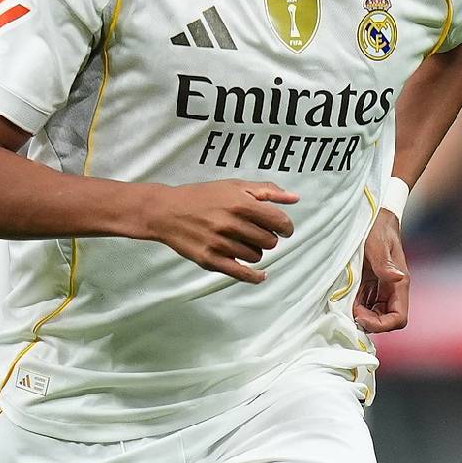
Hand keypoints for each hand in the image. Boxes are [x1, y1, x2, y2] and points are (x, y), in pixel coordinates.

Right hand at [142, 180, 297, 282]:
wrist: (166, 211)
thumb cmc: (202, 196)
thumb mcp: (234, 186)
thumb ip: (266, 191)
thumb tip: (295, 198)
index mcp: (240, 203)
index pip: (278, 221)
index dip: (286, 227)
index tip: (283, 228)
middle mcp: (231, 224)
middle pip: (269, 241)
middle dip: (268, 238)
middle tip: (257, 233)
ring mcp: (220, 244)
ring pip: (256, 256)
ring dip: (255, 251)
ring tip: (242, 242)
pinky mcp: (210, 260)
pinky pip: (242, 274)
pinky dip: (255, 276)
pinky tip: (261, 275)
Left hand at [355, 209, 408, 331]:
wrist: (376, 216)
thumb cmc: (378, 228)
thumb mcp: (378, 245)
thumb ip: (385, 264)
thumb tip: (398, 278)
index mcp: (399, 284)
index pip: (399, 318)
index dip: (382, 325)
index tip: (361, 317)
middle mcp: (392, 290)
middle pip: (385, 320)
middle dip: (369, 322)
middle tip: (350, 312)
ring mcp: (381, 288)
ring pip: (374, 314)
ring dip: (360, 315)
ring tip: (345, 304)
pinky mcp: (370, 285)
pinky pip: (364, 303)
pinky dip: (354, 306)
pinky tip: (344, 298)